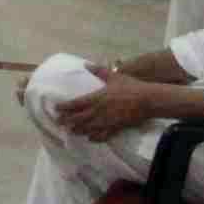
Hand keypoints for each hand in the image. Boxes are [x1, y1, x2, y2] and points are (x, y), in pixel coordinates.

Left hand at [50, 76, 169, 144]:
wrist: (147, 100)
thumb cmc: (131, 86)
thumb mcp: (114, 76)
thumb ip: (99, 71)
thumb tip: (87, 64)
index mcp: (96, 98)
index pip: (76, 104)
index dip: (65, 107)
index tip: (56, 109)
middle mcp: (98, 111)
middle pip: (78, 118)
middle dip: (67, 120)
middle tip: (58, 123)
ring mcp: (106, 121)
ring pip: (88, 128)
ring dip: (78, 130)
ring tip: (71, 131)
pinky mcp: (115, 128)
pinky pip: (102, 136)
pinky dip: (94, 138)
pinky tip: (90, 139)